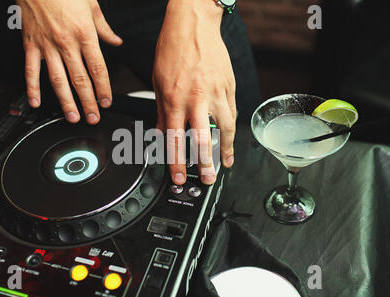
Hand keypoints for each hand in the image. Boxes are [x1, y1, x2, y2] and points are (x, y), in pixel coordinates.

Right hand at [17, 0, 122, 123]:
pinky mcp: (31, 45)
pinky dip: (32, 88)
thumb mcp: (92, 5)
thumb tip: (116, 41)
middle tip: (93, 118)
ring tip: (73, 116)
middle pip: (80, 80)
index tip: (107, 102)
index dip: (104, 89)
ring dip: (66, 102)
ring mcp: (47, 46)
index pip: (98, 69)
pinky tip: (36, 102)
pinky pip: (31, 70)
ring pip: (58, 80)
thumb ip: (104, 28)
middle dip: (88, 102)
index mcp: (85, 35)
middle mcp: (67, 44)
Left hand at [153, 0, 236, 185]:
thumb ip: (161, 111)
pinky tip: (230, 138)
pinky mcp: (229, 86)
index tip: (178, 177)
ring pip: (225, 128)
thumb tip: (161, 133)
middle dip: (205, 164)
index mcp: (174, 99)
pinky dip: (231, 128)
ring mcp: (216, 93)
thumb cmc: (173, 49)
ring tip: (225, 164)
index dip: (176, 163)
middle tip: (207, 179)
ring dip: (226, 150)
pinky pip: (231, 112)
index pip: (175, 139)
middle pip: (203, 140)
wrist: (193, 23)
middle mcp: (196, 99)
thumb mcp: (157, 81)